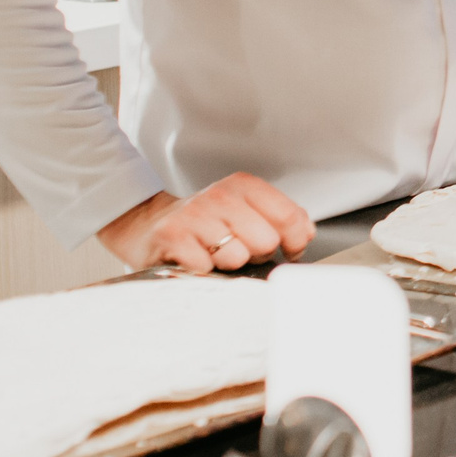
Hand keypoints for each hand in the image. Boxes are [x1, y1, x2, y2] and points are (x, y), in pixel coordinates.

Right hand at [99, 173, 314, 271]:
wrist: (149, 225)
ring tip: (213, 253)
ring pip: (238, 256)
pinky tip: (194, 259)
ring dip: (227, 263)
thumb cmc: (204, 223)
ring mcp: (195, 215)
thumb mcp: (244, 210)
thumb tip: (306, 232)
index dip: (296, 240)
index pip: (289, 216)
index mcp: (243, 186)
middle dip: (256, 253)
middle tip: (237, 248)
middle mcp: (220, 195)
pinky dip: (203, 271)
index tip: (290, 250)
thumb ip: (279, 218)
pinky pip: (207, 268)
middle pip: (266, 240)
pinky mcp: (172, 236)